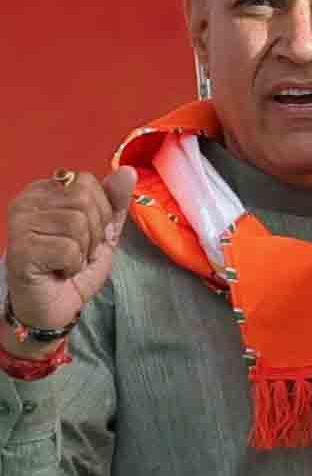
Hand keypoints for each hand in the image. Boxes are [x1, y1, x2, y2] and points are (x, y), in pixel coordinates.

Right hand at [3, 172, 124, 345]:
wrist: (53, 305)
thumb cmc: (72, 266)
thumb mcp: (102, 231)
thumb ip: (114, 202)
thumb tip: (128, 171)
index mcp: (43, 191)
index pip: (88, 182)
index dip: (101, 212)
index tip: (89, 234)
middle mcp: (26, 201)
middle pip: (84, 200)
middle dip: (95, 232)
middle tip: (79, 251)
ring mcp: (20, 224)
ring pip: (77, 224)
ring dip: (84, 251)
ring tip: (68, 261)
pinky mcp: (21, 248)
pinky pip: (68, 249)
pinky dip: (72, 265)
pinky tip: (58, 271)